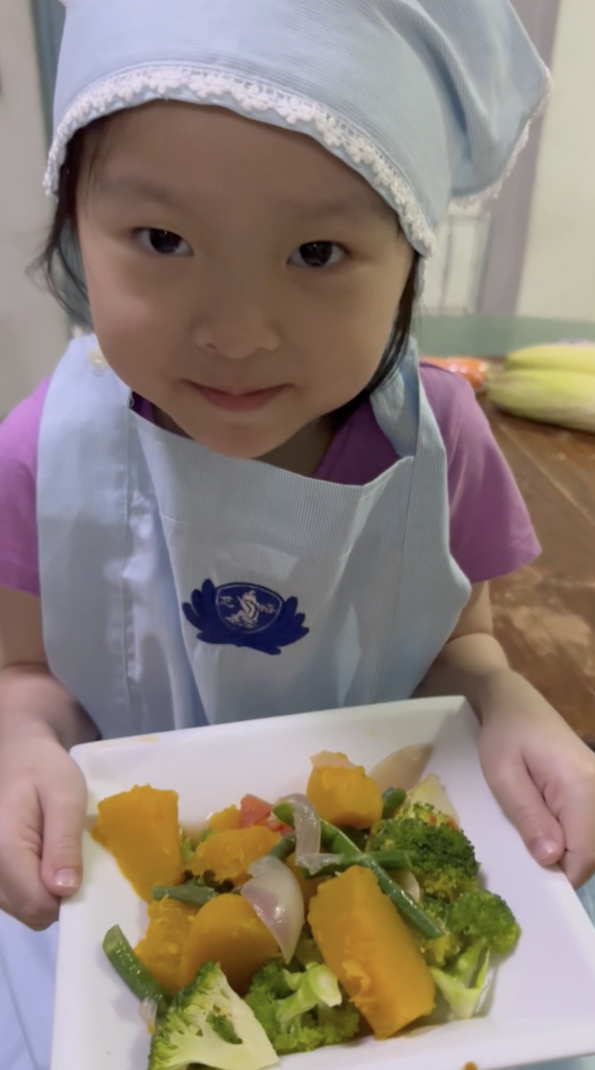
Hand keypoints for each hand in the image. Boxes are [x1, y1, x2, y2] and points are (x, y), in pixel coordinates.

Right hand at [0, 727, 87, 928]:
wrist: (17, 753)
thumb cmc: (44, 769)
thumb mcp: (65, 795)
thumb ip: (63, 842)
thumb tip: (64, 890)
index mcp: (3, 849)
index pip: (37, 904)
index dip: (67, 898)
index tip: (82, 870)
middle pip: (29, 912)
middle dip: (57, 895)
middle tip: (72, 857)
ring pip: (22, 907)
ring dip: (46, 890)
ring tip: (57, 852)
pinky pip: (15, 896)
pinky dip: (34, 884)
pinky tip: (45, 857)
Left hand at [477, 670, 594, 887]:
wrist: (514, 700)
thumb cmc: (503, 734)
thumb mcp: (503, 776)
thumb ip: (529, 817)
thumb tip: (551, 860)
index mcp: (582, 787)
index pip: (585, 856)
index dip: (559, 876)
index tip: (530, 875)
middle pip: (592, 853)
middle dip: (561, 863)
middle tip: (525, 854)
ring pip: (591, 843)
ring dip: (564, 849)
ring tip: (532, 836)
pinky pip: (587, 826)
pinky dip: (568, 835)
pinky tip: (544, 826)